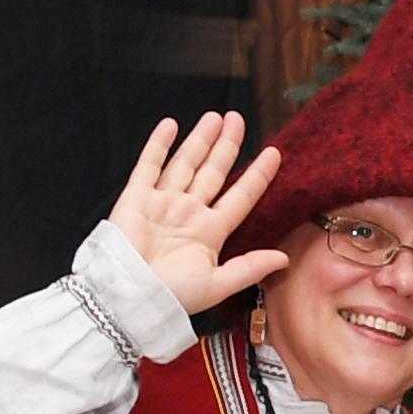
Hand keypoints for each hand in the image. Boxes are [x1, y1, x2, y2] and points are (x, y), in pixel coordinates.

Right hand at [110, 113, 289, 314]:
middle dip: (226, 146)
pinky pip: (149, 165)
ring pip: (186, 163)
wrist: (128, 296)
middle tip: (238, 120)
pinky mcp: (136, 198)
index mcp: (210, 233)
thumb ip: (250, 268)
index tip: (274, 154)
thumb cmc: (171, 296)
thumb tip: (284, 259)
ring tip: (215, 117)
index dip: (258, 176)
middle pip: (213, 172)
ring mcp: (163, 203)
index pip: (241, 197)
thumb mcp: (217, 284)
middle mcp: (188, 213)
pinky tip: (171, 125)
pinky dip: (158, 145)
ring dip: (200, 139)